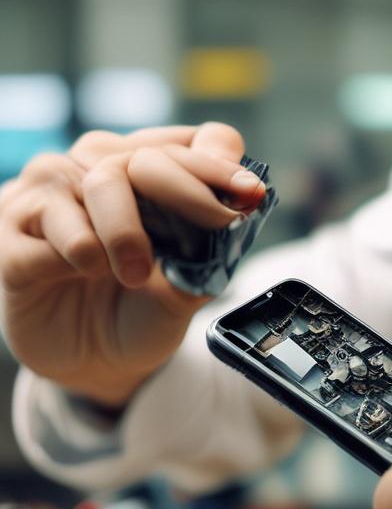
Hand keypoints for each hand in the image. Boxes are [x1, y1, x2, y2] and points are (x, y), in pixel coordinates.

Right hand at [0, 123, 264, 405]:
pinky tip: (81, 272)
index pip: (189, 143)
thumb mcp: (188, 290)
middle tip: (215, 227)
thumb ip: (209, 254)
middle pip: (144, 157)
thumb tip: (234, 222)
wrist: (95, 364)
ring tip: (133, 274)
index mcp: (145, 173)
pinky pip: (48, 228)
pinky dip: (76, 253)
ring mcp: (47, 195)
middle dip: (187, 193)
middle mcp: (93, 170)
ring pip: (96, 184)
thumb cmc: (143, 311)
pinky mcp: (9, 231)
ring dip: (126, 233)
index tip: (250, 193)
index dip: (221, 162)